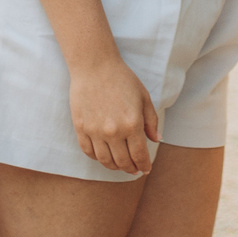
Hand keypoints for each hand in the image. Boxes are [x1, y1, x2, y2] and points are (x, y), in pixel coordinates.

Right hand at [69, 55, 160, 175]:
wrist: (95, 66)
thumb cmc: (122, 79)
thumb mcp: (144, 97)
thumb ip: (151, 121)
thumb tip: (156, 140)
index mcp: (132, 124)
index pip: (139, 155)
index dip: (144, 165)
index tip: (146, 168)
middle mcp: (113, 131)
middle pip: (122, 161)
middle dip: (131, 169)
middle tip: (134, 170)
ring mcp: (95, 131)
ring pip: (105, 160)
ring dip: (114, 167)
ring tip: (120, 165)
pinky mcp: (81, 128)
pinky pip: (89, 152)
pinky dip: (97, 158)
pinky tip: (104, 156)